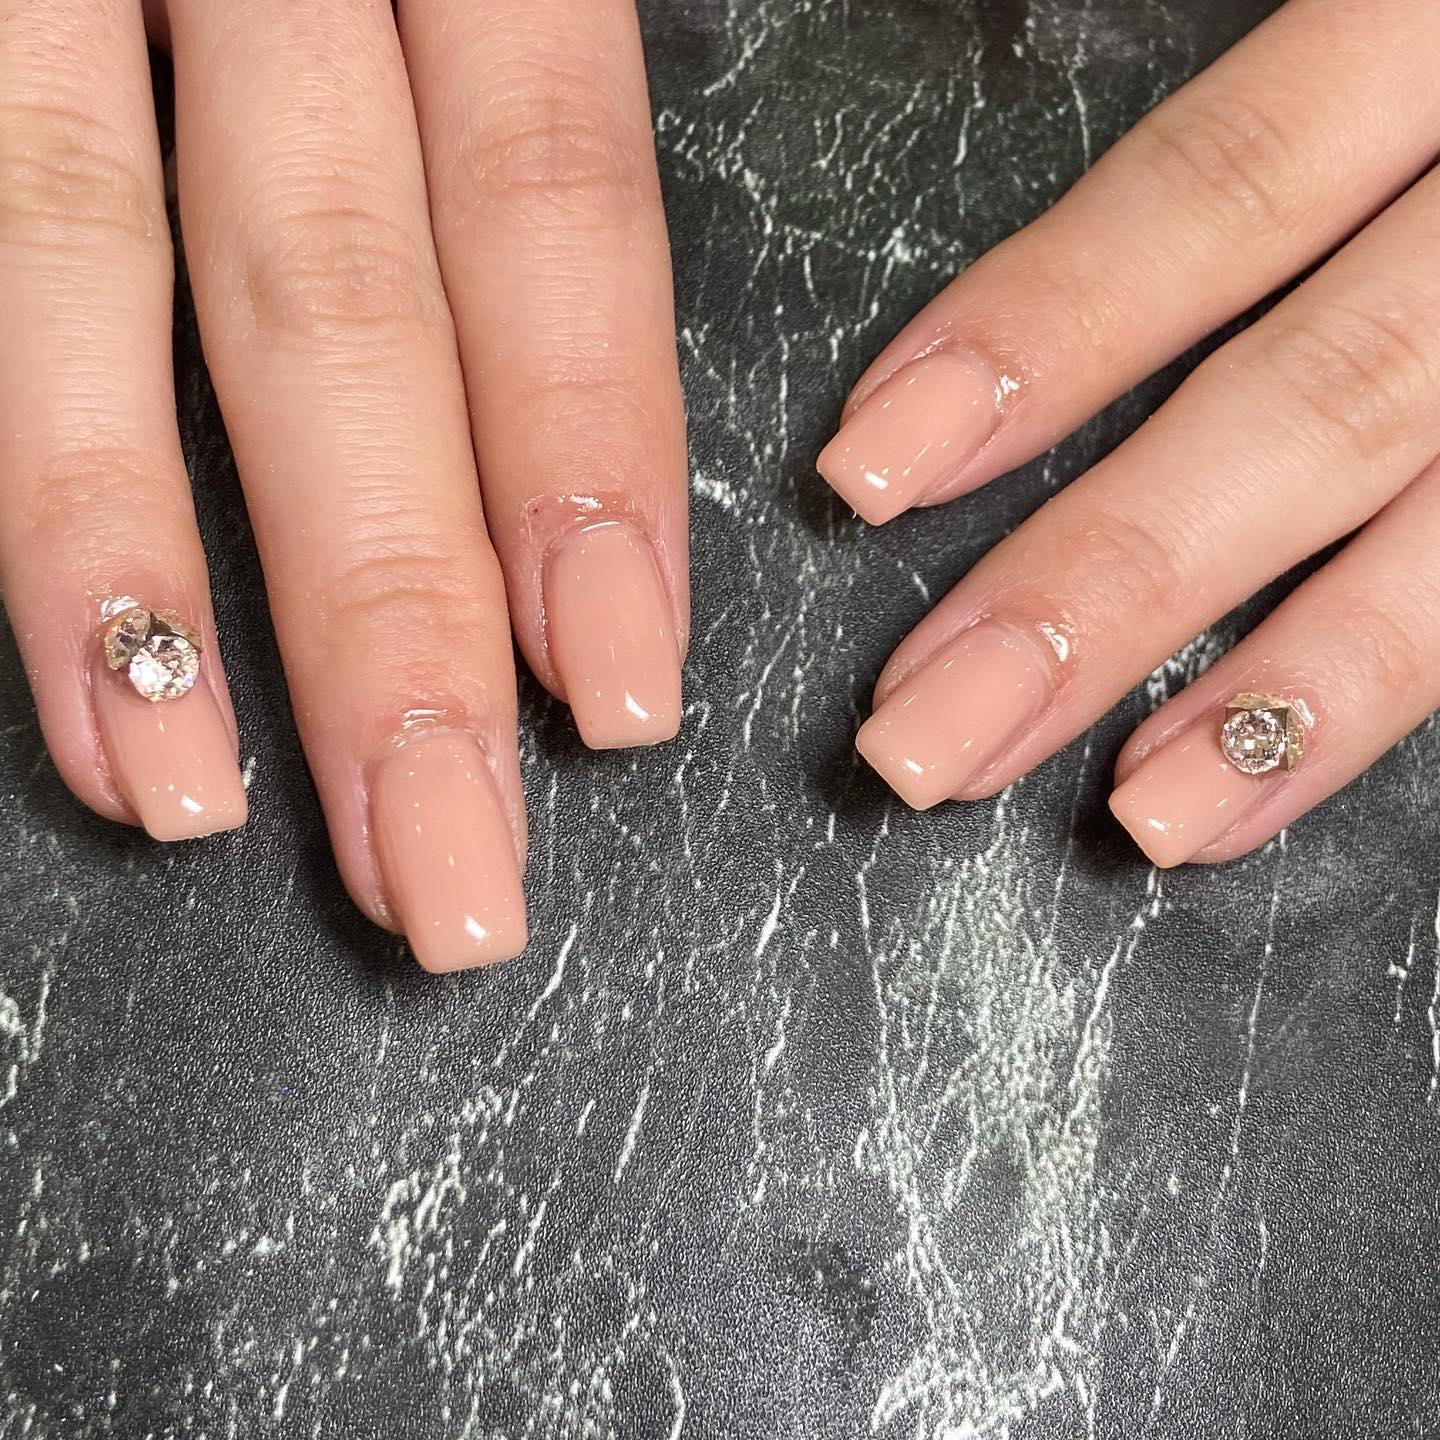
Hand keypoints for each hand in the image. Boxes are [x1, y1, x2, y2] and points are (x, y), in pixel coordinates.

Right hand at [0, 0, 686, 967]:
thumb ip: (492, 95)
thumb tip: (536, 384)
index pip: (550, 214)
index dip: (584, 460)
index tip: (610, 696)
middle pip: (345, 308)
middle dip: (396, 610)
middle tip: (453, 867)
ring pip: (96, 285)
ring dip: (150, 582)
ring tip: (196, 810)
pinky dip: (7, 468)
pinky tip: (71, 674)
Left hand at [818, 0, 1439, 866]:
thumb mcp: (1410, 25)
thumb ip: (1301, 119)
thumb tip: (1081, 305)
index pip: (1219, 189)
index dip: (1043, 330)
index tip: (876, 462)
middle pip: (1314, 398)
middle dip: (1106, 579)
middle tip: (923, 737)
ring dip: (1288, 690)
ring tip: (1142, 818)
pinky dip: (1415, 687)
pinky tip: (1281, 787)